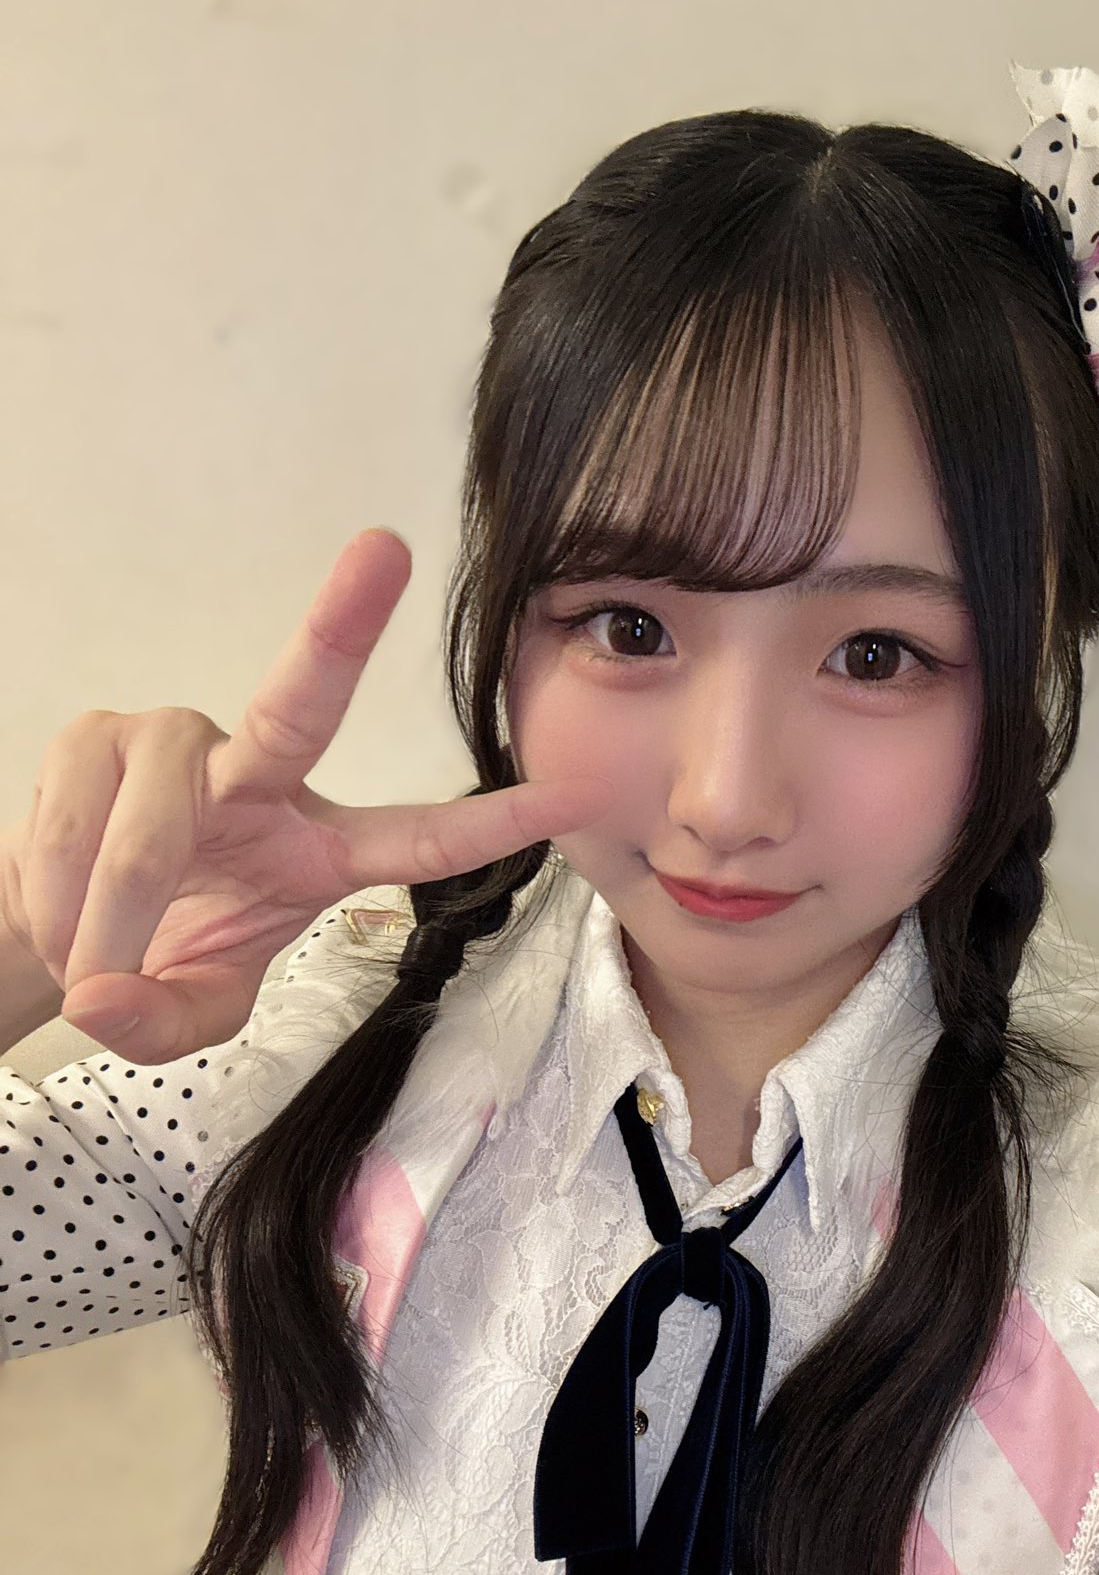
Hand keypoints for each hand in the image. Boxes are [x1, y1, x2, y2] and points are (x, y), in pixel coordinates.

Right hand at [0, 528, 612, 1061]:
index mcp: (319, 847)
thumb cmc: (147, 954)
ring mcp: (175, 743)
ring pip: (150, 838)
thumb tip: (103, 998)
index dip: (489, 823)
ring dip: (108, 925)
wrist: (50, 922)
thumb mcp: (180, 1016)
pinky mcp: (96, 734)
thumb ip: (162, 1027)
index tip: (571, 795)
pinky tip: (60, 911)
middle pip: (303, 705)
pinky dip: (58, 897)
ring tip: (92, 959)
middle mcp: (259, 775)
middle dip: (343, 625)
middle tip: (384, 547)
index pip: (418, 839)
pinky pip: (77, 830)